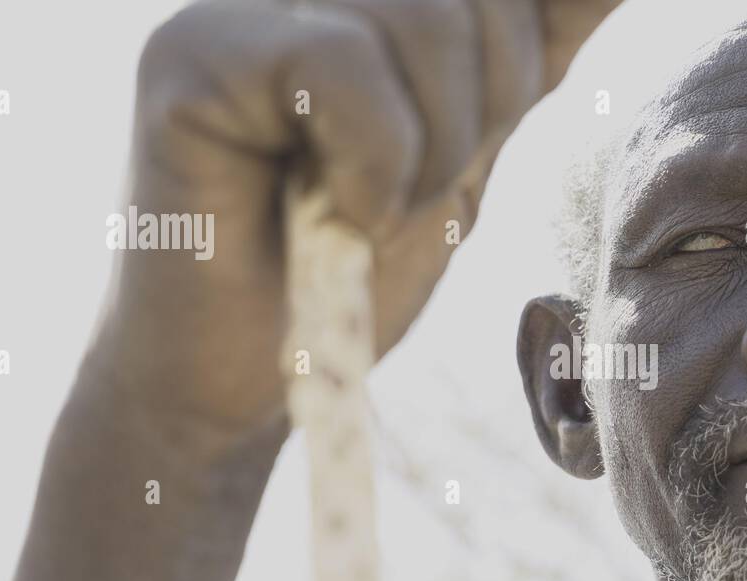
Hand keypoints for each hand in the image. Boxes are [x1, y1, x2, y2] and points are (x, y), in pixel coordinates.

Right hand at [91, 0, 618, 445]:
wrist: (240, 377)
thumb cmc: (349, 274)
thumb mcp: (467, 150)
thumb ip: (524, 58)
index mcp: (367, 1)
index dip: (551, 18)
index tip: (555, 72)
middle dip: (495, 103)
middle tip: (426, 188)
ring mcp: (239, 9)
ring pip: (427, 18)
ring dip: (438, 150)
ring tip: (376, 211)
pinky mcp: (191, 56)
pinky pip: (344, 62)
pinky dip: (376, 163)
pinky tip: (337, 214)